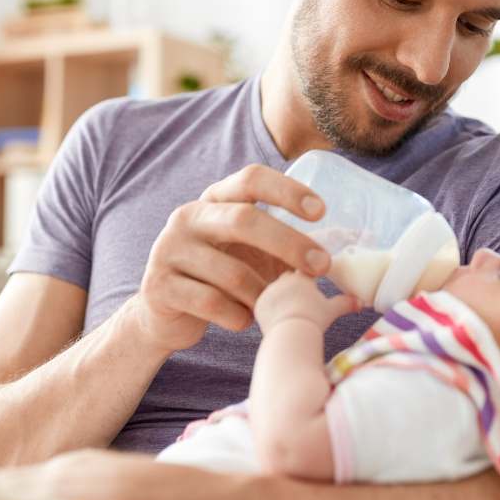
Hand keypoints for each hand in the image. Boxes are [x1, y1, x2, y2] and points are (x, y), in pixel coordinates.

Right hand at [129, 164, 332, 353]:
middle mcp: (188, 217)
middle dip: (289, 243)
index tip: (321, 211)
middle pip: (244, 220)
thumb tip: (340, 248)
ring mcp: (169, 249)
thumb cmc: (222, 278)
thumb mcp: (250, 252)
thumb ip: (282, 242)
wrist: (164, 316)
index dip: (287, 191)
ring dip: (263, 293)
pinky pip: (212, 303)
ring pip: (231, 272)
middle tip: (321, 266)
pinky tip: (244, 320)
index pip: (251, 179)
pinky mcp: (159, 286)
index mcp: (214, 199)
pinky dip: (238, 316)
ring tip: (274, 305)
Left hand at [254, 272, 361, 333]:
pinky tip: (278, 321)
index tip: (313, 282)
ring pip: (275, 291)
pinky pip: (265, 305)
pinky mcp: (260, 305)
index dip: (309, 276)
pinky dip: (271, 311)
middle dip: (293, 287)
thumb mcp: (332, 311)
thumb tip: (361, 302)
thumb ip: (345, 303)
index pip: (305, 270)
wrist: (291, 333)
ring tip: (289, 312)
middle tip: (301, 301)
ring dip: (281, 298)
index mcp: (302, 277)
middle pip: (288, 279)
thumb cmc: (314, 319)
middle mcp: (283, 279)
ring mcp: (270, 291)